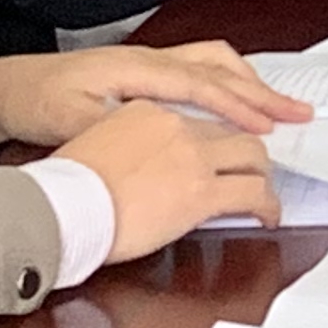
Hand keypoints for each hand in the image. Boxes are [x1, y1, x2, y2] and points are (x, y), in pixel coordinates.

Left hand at [0, 39, 312, 163]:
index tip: (270, 126)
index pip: (202, 85)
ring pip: (214, 62)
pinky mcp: (145, 71)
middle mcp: (150, 58)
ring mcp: (149, 61)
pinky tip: (234, 100)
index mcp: (137, 67)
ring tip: (276, 106)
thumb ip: (112, 129)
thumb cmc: (37, 101)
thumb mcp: (68, 121)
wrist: (9, 88)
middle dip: (262, 90)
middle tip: (297, 112)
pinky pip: (200, 69)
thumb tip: (152, 138)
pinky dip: (228, 82)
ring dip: (248, 82)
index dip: (240, 106)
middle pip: (220, 66)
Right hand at [55, 101, 282, 260]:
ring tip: (264, 195)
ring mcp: (194, 157)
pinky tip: (267, 216)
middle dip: (249, 152)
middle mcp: (177, 126)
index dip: (215, 138)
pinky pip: (253, 194)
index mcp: (149, 112)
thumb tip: (145, 166)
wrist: (60, 208)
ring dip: (262, 176)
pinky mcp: (203, 191)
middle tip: (254, 170)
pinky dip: (266, 205)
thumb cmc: (65, 189)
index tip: (220, 151)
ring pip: (253, 156)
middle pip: (232, 130)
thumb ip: (130, 145)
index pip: (199, 118)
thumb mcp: (98, 146)